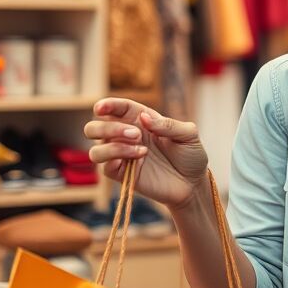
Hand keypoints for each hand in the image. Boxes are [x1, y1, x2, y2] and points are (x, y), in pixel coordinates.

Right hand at [83, 98, 208, 210]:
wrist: (194, 183)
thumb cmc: (191, 156)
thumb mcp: (188, 135)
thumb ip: (168, 124)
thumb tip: (143, 118)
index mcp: (139, 121)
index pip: (115, 108)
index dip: (106, 105)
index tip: (101, 108)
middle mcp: (125, 137)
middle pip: (94, 127)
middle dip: (108, 127)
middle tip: (136, 134)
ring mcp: (121, 156)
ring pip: (95, 149)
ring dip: (113, 147)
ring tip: (142, 149)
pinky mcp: (123, 175)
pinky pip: (105, 167)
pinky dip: (117, 160)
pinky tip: (139, 158)